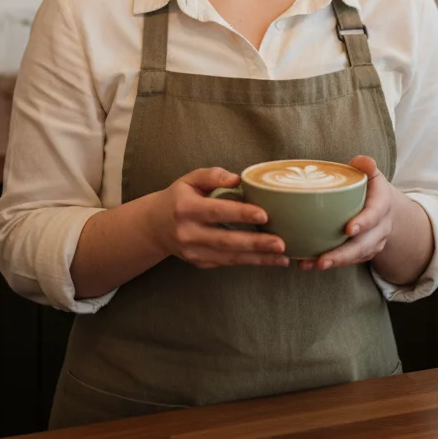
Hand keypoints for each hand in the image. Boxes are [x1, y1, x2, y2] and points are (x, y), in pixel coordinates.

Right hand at [150, 167, 288, 269]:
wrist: (155, 226)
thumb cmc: (179, 197)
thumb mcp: (190, 179)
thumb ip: (213, 175)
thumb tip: (238, 179)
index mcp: (186, 208)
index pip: (216, 210)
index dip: (240, 213)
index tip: (264, 214)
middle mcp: (188, 233)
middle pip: (225, 240)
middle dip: (255, 242)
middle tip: (281, 243)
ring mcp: (193, 252)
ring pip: (229, 257)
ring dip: (258, 258)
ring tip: (282, 256)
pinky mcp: (200, 263)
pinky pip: (228, 263)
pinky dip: (251, 262)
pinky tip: (271, 259)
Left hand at [298, 156, 394, 271]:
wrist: (383, 207)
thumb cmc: (370, 187)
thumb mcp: (371, 173)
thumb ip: (365, 166)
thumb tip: (364, 161)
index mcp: (382, 205)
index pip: (374, 215)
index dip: (363, 223)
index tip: (348, 229)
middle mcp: (380, 228)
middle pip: (363, 245)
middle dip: (343, 254)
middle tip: (323, 260)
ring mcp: (372, 242)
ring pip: (355, 256)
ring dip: (333, 262)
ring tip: (311, 264)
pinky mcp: (362, 252)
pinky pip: (347, 261)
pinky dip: (328, 263)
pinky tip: (307, 263)